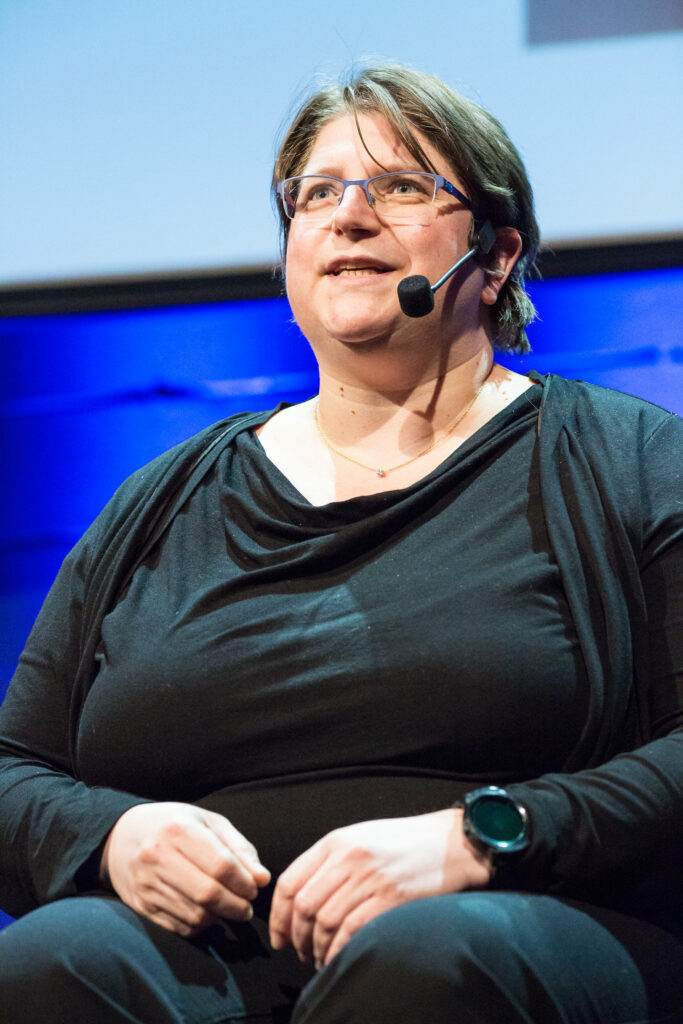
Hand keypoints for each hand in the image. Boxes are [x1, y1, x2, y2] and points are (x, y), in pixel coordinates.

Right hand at [99, 802, 270, 936]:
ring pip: (194, 914)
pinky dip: (200, 926)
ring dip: (220, 918)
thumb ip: (238, 848)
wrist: (120, 836)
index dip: (244, 882)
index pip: (221, 864)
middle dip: (236, 905)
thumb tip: (262, 879)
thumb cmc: (173, 824)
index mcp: (178, 829)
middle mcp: (158, 856)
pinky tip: (207, 914)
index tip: (255, 888)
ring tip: (229, 909)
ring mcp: (146, 883)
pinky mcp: (141, 905)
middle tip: (247, 907)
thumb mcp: (207, 821)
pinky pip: (178, 926)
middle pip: (208, 893)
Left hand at [268, 808, 491, 967]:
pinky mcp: (391, 898)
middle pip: (305, 906)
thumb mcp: (359, 838)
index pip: (290, 882)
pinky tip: (339, 957)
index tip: (279, 936)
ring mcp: (370, 878)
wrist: (450, 843)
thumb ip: (328, 862)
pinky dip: (339, 950)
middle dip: (297, 937)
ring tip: (319, 957)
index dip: (278, 916)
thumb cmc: (403, 843)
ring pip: (326, 922)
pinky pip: (352, 932)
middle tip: (300, 952)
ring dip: (317, 948)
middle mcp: (348, 857)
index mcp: (335, 841)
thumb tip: (298, 901)